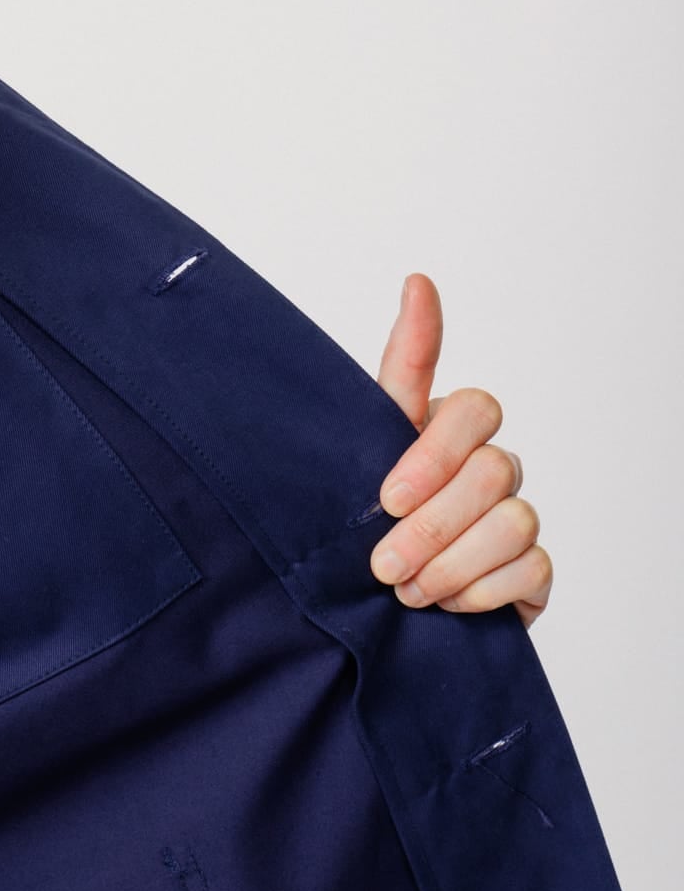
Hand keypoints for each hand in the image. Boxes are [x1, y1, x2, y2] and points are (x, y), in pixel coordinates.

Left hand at [368, 275, 551, 629]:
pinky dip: (480, 592)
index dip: (434, 452)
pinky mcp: (530, 569)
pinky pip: (530, 568)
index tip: (388, 496)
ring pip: (513, 521)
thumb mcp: (360, 451)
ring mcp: (514, 517)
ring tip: (406, 591)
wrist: (366, 609)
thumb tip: (419, 280)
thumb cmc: (364, 522)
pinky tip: (444, 606)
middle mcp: (490, 469)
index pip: (472, 409)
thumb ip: (399, 374)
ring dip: (450, 564)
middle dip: (431, 526)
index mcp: (448, 434)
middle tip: (382, 564)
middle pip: (491, 472)